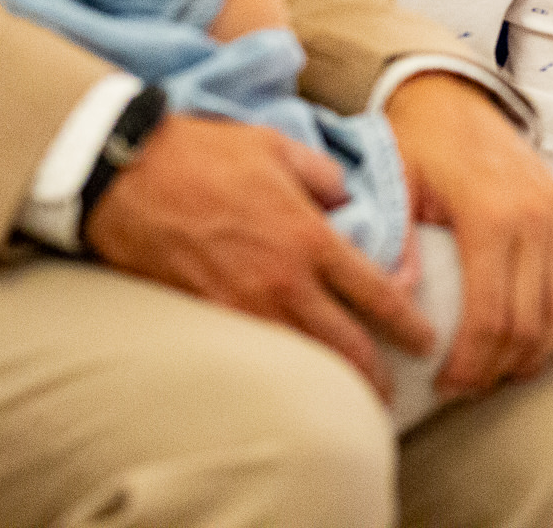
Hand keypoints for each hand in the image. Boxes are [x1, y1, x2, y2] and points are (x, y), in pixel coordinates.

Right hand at [85, 112, 434, 397]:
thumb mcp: (281, 149)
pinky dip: (279, 374)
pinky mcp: (205, 319)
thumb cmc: (205, 155)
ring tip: (350, 402)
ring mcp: (242, 306)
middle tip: (392, 393)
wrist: (127, 176)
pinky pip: (254, 356)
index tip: (425, 341)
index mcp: (310, 239)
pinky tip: (290, 386)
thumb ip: (326, 177)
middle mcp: (283, 282)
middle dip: (375, 376)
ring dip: (330, 384)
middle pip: (345, 345)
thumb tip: (346, 200)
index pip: (376, 294)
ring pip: (301, 360)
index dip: (407, 324)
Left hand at [385, 73, 552, 397]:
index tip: (446, 385)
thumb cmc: (419, 146)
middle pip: (532, 323)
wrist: (455, 100)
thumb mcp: (394, 185)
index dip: (471, 363)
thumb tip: (398, 299)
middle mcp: (540, 216)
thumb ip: (394, 241)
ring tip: (505, 370)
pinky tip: (551, 339)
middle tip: (470, 386)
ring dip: (541, 352)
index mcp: (492, 214)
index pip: (492, 315)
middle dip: (501, 367)